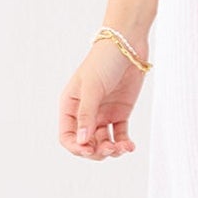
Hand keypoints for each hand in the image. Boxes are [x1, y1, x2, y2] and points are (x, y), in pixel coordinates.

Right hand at [58, 41, 145, 159]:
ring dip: (111, 150)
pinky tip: (130, 146)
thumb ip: (86, 114)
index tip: (89, 150)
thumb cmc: (103, 61)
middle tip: (109, 150)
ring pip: (103, 142)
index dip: (76, 147)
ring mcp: (103, 114)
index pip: (67, 136)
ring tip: (122, 148)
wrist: (127, 46)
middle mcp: (85, 113)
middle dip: (96, 151)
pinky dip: (124, 143)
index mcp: (70, 106)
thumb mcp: (92, 87)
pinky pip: (119, 135)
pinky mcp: (120, 113)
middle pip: (86, 143)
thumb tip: (81, 141)